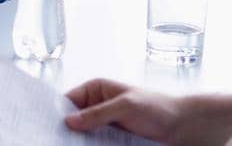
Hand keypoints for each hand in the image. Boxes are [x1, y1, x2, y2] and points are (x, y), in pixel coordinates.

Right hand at [64, 80, 231, 145]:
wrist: (185, 127)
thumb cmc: (158, 108)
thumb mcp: (125, 106)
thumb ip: (97, 113)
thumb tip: (69, 121)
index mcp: (96, 90)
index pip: (68, 101)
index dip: (57, 113)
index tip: (46, 126)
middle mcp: (98, 107)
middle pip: (74, 121)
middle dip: (67, 131)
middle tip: (56, 142)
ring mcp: (106, 126)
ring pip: (85, 136)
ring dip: (79, 143)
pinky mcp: (114, 142)